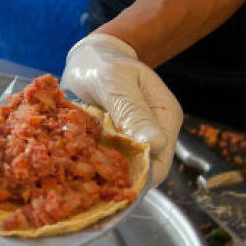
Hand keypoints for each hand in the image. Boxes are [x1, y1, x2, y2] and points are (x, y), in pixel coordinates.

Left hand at [60, 33, 182, 185]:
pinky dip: (98, 163)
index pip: (160, 160)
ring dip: (106, 173)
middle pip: (144, 168)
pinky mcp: (118, 139)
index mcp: (165, 116)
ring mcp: (137, 136)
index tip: (110, 184)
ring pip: (127, 167)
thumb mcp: (116, 83)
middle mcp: (156, 129)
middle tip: (90, 187)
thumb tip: (156, 145)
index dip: (139, 177)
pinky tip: (80, 168)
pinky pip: (112, 159)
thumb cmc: (103, 64)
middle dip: (120, 178)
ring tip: (82, 180)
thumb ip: (133, 112)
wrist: (89, 58)